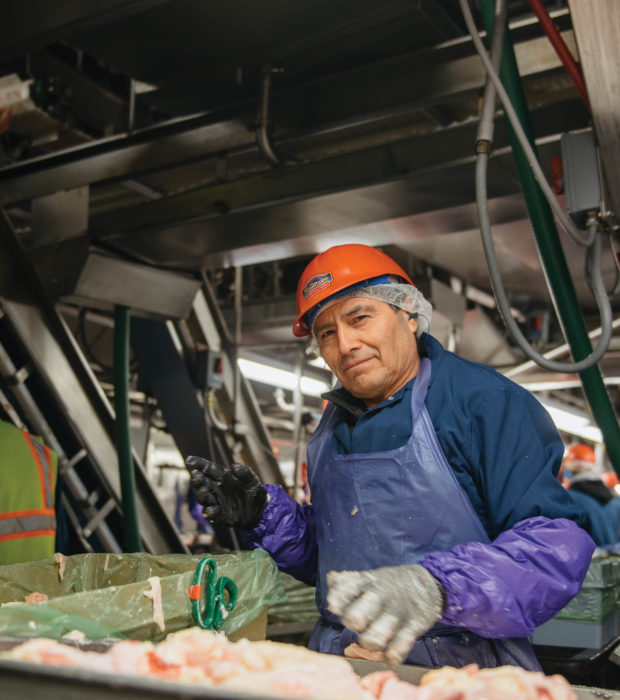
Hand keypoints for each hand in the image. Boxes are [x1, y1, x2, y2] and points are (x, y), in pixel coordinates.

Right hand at [186, 456, 266, 528]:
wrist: (259, 509)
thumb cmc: (252, 490)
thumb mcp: (251, 479)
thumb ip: (244, 472)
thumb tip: (234, 466)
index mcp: (222, 477)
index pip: (207, 468)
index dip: (198, 464)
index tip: (189, 460)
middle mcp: (216, 488)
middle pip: (202, 483)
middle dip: (197, 479)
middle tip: (196, 475)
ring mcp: (217, 502)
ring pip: (204, 498)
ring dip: (202, 495)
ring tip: (203, 491)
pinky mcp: (220, 515)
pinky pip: (213, 513)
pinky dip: (210, 512)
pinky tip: (210, 511)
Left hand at [327, 564, 444, 664]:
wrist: (429, 582)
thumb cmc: (391, 585)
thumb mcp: (371, 578)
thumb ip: (348, 582)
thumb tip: (331, 579)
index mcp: (368, 582)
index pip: (345, 590)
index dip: (337, 600)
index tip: (334, 607)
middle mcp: (381, 596)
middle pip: (355, 619)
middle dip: (353, 625)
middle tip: (359, 625)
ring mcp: (398, 612)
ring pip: (373, 640)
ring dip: (369, 644)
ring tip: (373, 639)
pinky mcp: (415, 626)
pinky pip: (397, 650)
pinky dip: (390, 656)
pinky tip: (390, 651)